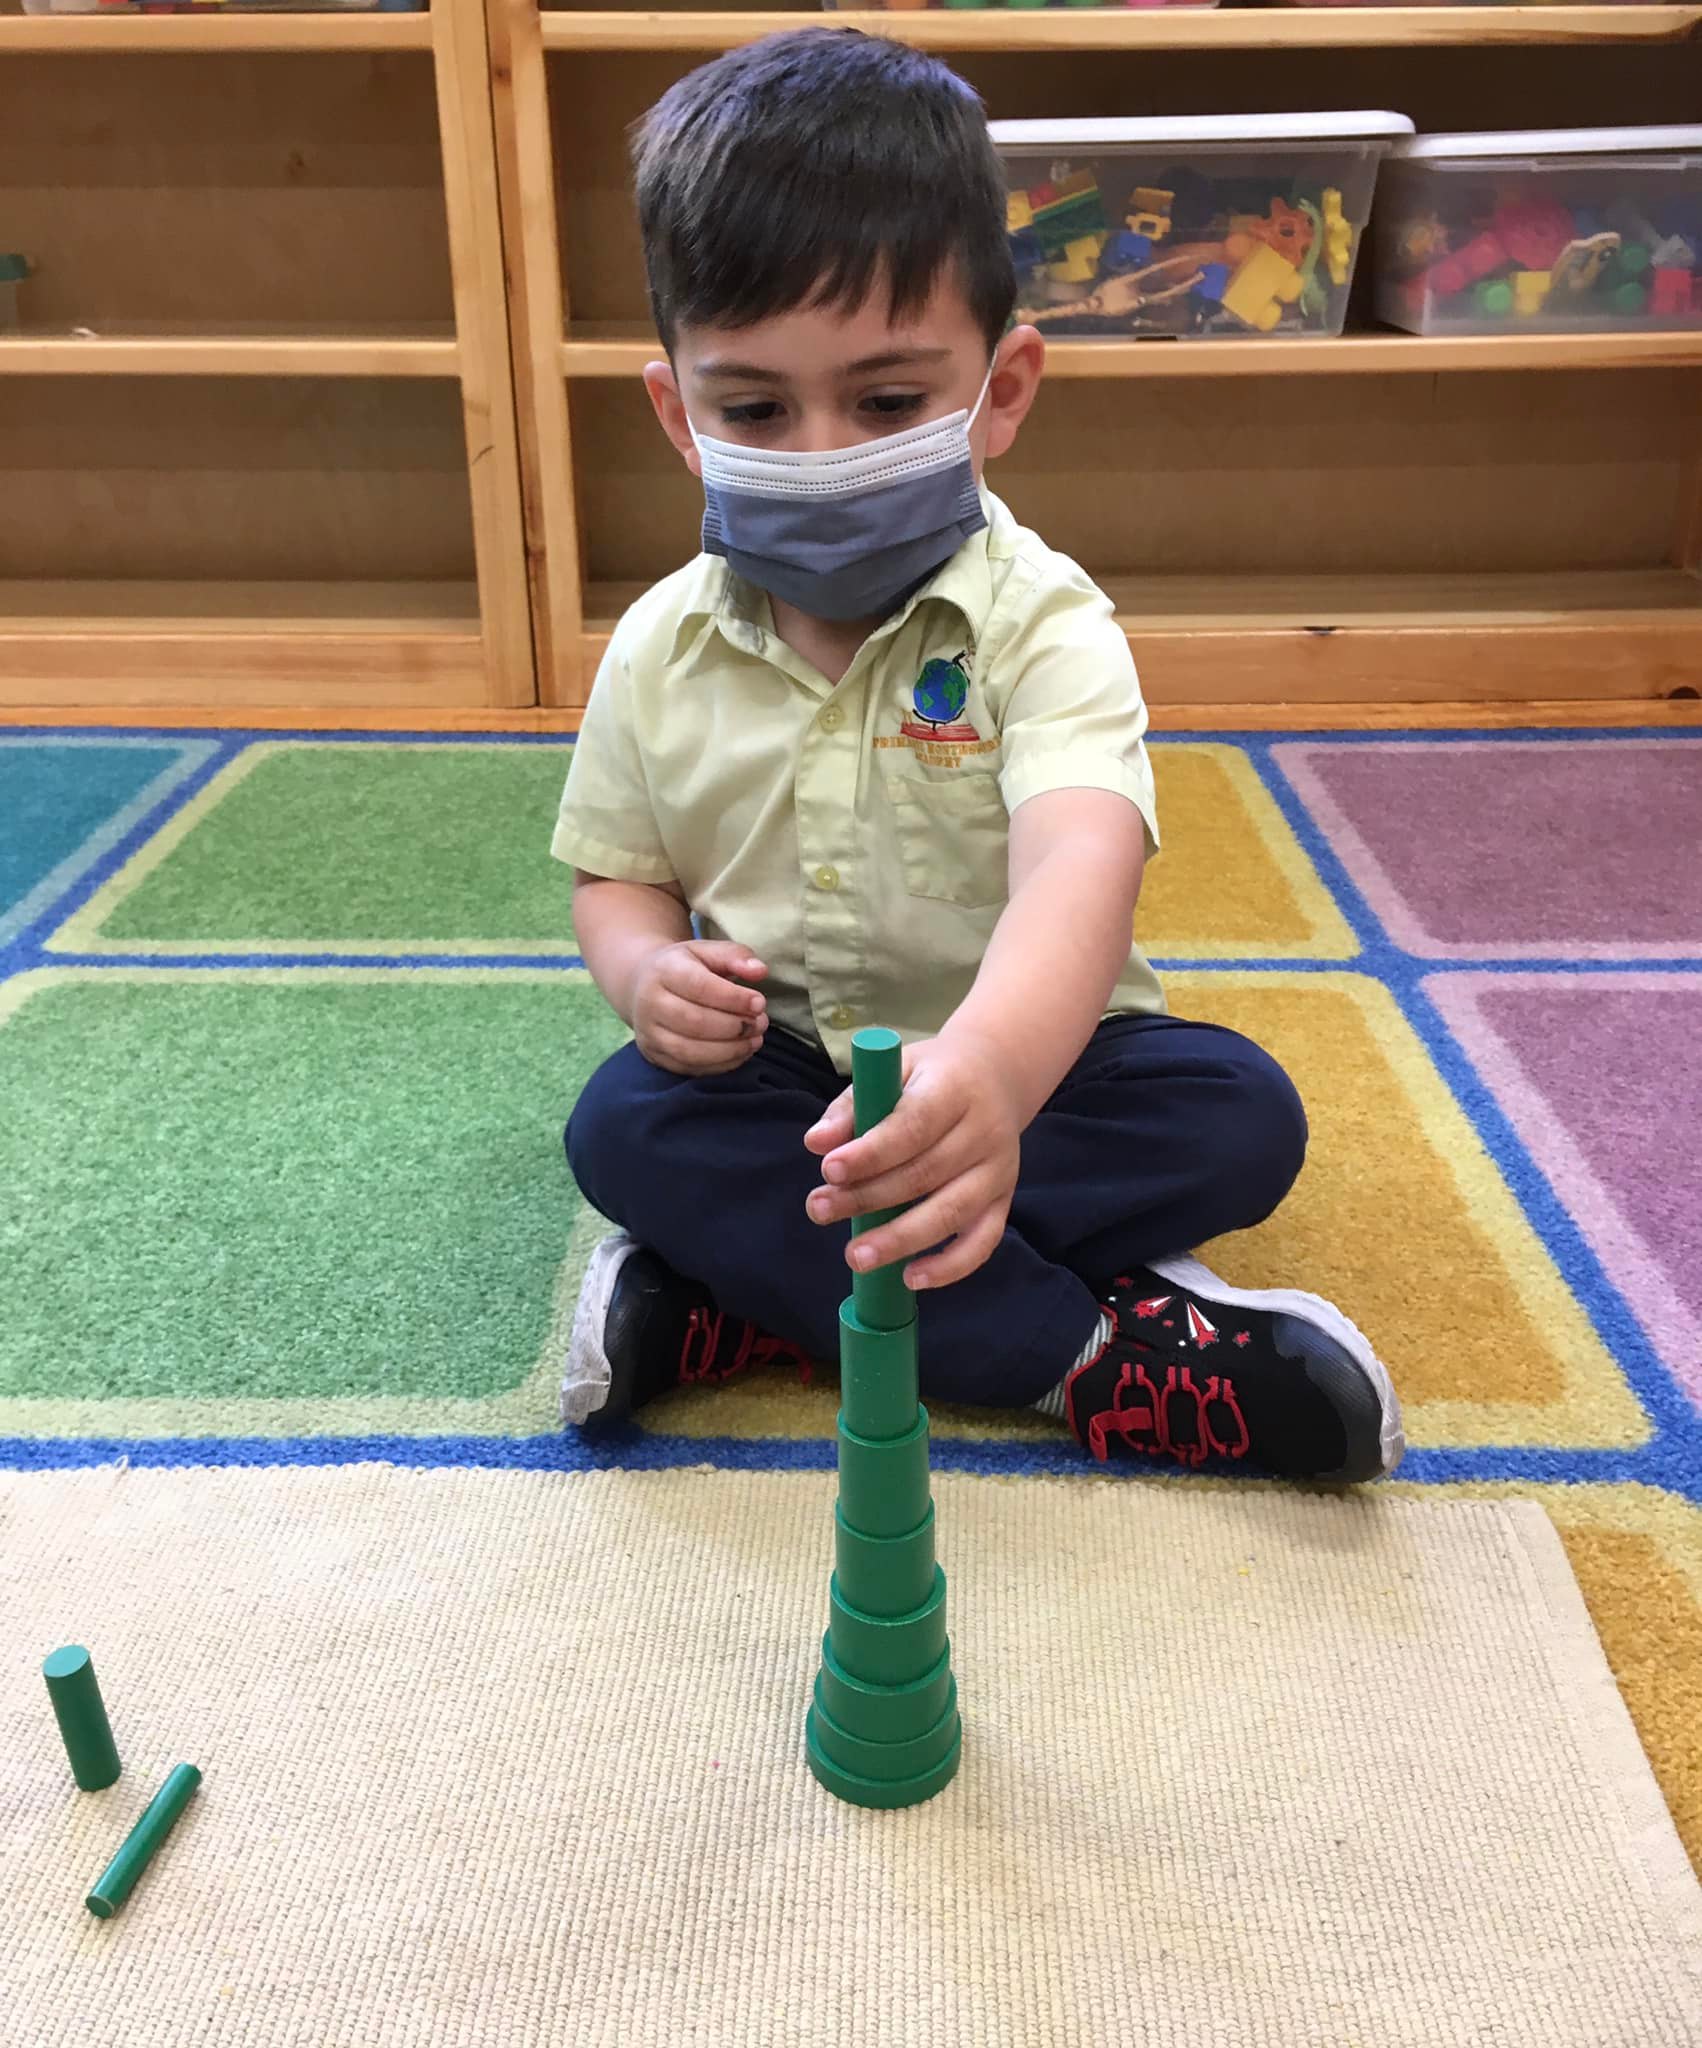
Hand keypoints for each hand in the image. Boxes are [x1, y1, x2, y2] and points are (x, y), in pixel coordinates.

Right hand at [631, 940, 767, 1075]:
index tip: (760, 1003)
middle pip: (694, 1022)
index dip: (733, 998)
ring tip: (754, 1040)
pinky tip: (740, 1052)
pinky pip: (689, 1068)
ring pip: (690, 1051)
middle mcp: (650, 1003)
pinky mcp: (655, 1056)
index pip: (699, 986)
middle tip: (760, 1023)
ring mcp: (649, 1033)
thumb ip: (736, 956)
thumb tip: (760, 971)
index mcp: (664, 970)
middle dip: (735, 1026)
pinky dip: (720, 1065)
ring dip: (730, 1050)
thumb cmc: (685, 967)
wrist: (643, 985)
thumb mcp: (708, 951)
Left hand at [802, 1032, 1021, 1289]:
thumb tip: (816, 1144)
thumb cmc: (931, 1077)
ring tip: (855, 1257)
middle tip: (819, 1209)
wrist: (996, 1076)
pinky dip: (950, 1267)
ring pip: (952, 1212)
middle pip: (926, 1173)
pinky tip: (910, 1279)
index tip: (829, 1170)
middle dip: (868, 1197)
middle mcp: (985, 1132)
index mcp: (955, 1091)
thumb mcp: (893, 1070)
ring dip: (900, 1240)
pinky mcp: (1003, 1201)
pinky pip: (982, 1242)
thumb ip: (852, 1107)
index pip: (914, 1125)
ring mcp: (998, 1171)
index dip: (871, 1152)